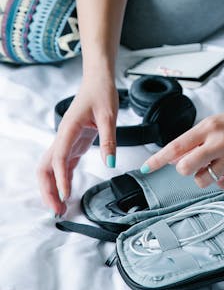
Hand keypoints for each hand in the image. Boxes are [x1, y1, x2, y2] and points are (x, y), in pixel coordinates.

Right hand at [37, 77, 118, 214]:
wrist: (98, 79)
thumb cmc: (101, 92)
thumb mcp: (109, 115)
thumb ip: (109, 139)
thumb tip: (111, 164)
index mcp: (68, 129)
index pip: (59, 158)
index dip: (60, 179)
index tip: (65, 195)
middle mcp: (63, 136)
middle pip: (46, 168)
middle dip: (48, 190)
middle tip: (58, 210)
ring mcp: (66, 140)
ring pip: (51, 169)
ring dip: (53, 188)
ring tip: (61, 207)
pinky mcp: (73, 142)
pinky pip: (63, 165)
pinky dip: (63, 180)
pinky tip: (67, 192)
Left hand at [140, 97, 223, 188]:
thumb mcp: (215, 123)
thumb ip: (196, 140)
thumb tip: (175, 159)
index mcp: (208, 127)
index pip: (176, 145)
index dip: (158, 159)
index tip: (146, 168)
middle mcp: (218, 141)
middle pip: (185, 168)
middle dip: (185, 170)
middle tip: (194, 164)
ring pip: (203, 180)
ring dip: (205, 176)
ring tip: (217, 164)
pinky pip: (223, 185)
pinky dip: (222, 180)